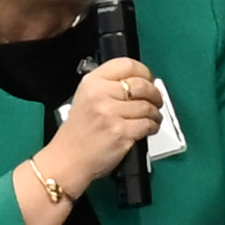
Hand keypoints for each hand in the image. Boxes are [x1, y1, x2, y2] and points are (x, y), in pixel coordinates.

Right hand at [36, 56, 169, 193]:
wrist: (67, 159)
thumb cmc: (78, 133)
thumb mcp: (86, 98)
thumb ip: (109, 86)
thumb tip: (140, 82)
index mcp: (92, 82)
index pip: (127, 65)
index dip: (144, 72)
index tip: (149, 79)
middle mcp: (100, 94)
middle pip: (142, 84)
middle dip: (155, 93)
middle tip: (156, 100)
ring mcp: (111, 113)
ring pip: (148, 106)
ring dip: (155, 113)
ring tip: (152, 117)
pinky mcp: (120, 132)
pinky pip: (148, 124)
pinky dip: (153, 126)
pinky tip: (149, 128)